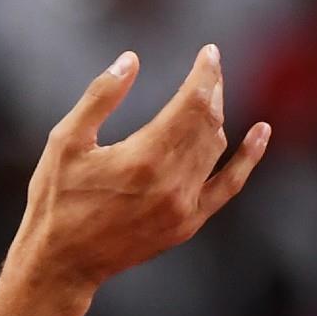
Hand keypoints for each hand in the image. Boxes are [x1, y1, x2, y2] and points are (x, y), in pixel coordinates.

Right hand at [12, 46, 269, 296]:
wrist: (62, 262)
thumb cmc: (56, 200)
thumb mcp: (65, 141)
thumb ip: (100, 97)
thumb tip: (131, 59)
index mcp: (142, 157)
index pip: (193, 103)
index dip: (205, 74)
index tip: (209, 52)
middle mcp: (170, 182)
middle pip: (208, 121)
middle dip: (212, 89)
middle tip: (209, 66)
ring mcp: (183, 206)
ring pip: (215, 146)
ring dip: (216, 115)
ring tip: (209, 95)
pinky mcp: (187, 223)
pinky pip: (228, 185)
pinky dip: (247, 158)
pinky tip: (260, 132)